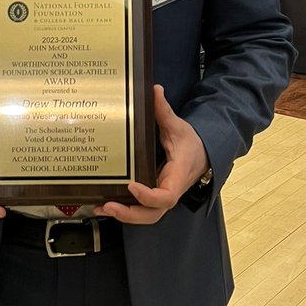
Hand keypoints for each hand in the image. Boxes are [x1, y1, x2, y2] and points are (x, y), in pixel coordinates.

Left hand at [95, 85, 209, 225]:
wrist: (203, 155)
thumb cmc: (192, 144)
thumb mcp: (179, 126)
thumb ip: (164, 111)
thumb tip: (154, 90)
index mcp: (177, 176)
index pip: (166, 196)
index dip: (148, 196)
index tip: (132, 185)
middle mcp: (169, 190)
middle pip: (153, 214)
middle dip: (130, 214)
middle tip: (109, 205)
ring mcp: (161, 196)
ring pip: (146, 215)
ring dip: (124, 215)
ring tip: (101, 207)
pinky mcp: (154, 196)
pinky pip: (141, 208)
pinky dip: (124, 210)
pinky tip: (105, 205)